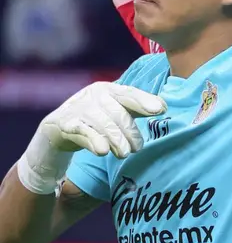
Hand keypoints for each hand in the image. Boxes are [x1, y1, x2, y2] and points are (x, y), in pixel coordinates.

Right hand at [17, 82, 164, 194]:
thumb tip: (163, 106)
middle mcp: (93, 95)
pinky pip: (83, 132)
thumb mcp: (115, 112)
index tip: (160, 110)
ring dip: (116, 140)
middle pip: (118, 114)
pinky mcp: (64, 123)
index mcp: (108, 89)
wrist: (56, 131)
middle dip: (130, 132)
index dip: (144, 101)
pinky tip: (103, 151)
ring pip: (103, 124)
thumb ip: (137, 109)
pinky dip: (94, 141)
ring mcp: (78, 108)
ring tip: (124, 153)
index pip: (129, 94)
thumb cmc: (95, 120)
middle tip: (138, 148)